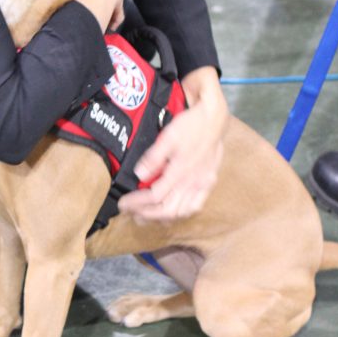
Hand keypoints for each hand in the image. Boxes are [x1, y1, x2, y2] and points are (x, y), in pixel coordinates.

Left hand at [118, 66, 227, 221]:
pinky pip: (195, 206)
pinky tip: (171, 213)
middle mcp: (193, 182)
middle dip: (146, 214)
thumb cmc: (191, 125)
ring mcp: (202, 184)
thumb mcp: (168, 137)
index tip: (124, 203)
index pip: (155, 196)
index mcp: (181, 171)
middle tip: (131, 213)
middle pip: (167, 209)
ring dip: (162, 217)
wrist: (214, 118)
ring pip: (181, 212)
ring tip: (146, 216)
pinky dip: (181, 214)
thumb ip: (154, 158)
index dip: (137, 203)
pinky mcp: (208, 183)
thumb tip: (140, 175)